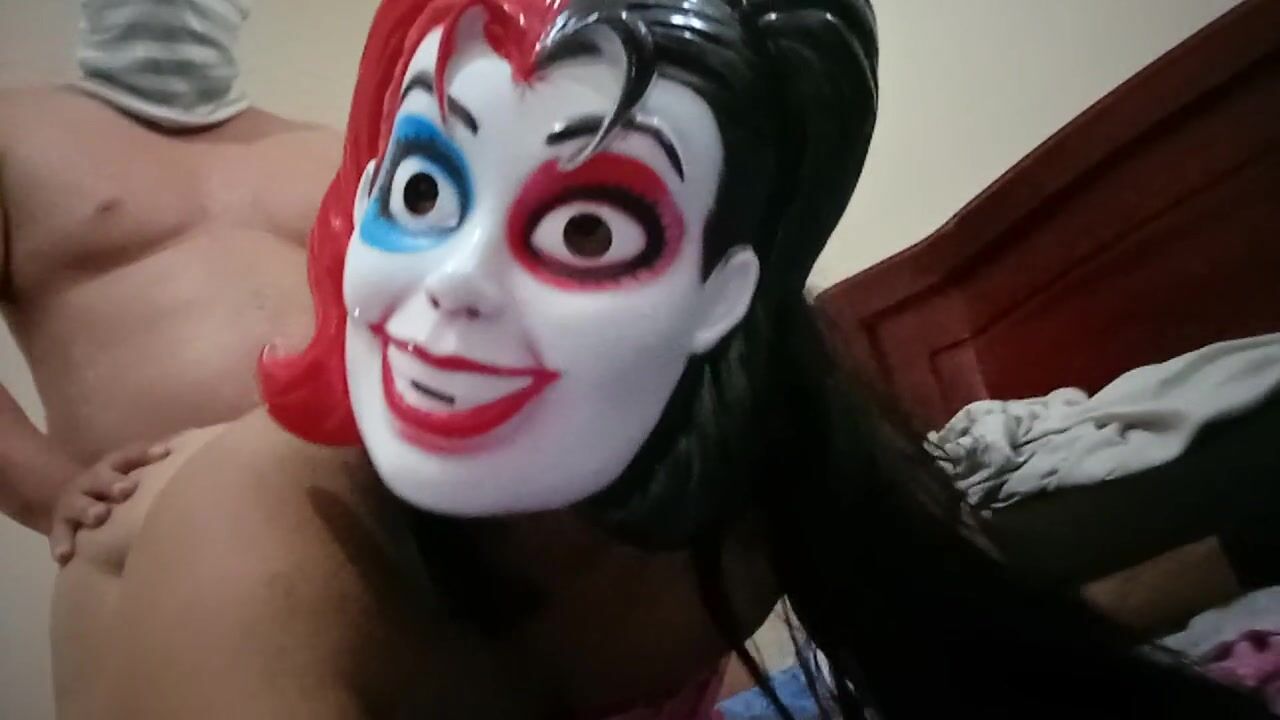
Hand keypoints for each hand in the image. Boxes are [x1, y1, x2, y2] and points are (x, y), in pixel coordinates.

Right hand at [49, 442, 170, 564]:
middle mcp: (92, 481)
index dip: (146, 454)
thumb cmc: (118, 491)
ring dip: (89, 509)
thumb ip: (159, 471)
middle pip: (101, 478)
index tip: (163, 454)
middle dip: (114, 483)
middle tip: (126, 489)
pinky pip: (60, 534)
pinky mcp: (61, 526)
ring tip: (99, 516)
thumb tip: (197, 460)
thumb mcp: (134, 476)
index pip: (129, 456)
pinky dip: (62, 544)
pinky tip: (65, 556)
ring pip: (78, 504)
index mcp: (114, 466)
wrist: (71, 501)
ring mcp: (74, 502)